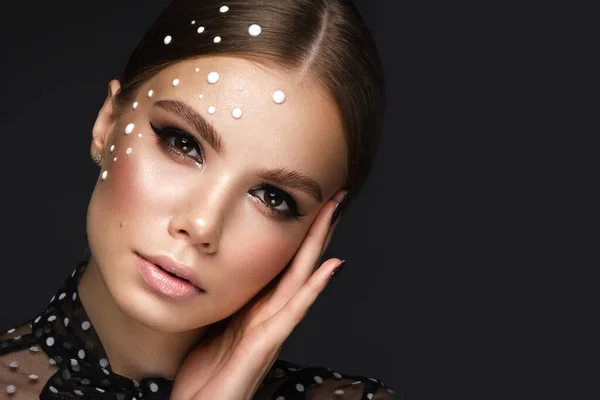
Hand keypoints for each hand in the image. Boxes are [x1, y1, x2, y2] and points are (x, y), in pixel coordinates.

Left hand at [170, 190, 349, 399]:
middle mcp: (269, 317)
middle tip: (336, 196)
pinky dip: (313, 289)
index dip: (298, 236)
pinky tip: (330, 267)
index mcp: (256, 311)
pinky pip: (292, 312)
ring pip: (301, 280)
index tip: (309, 204)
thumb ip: (226, 307)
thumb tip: (222, 278)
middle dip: (317, 230)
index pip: (282, 266)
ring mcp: (270, 332)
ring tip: (335, 214)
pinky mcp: (263, 347)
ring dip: (320, 245)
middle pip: (298, 265)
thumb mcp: (212, 330)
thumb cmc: (204, 379)